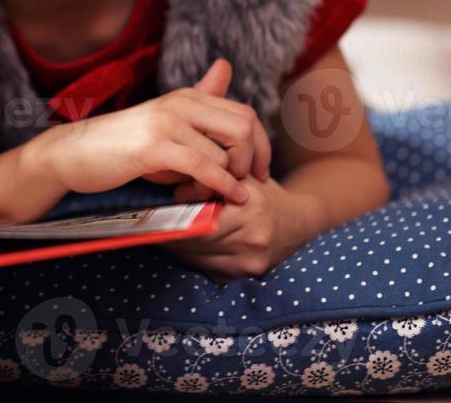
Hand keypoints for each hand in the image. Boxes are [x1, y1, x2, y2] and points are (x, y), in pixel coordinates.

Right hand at [40, 58, 271, 203]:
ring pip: (224, 153)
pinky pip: (203, 166)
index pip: (244, 114)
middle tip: (248, 184)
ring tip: (210, 195)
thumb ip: (199, 96)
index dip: (262, 145)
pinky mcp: (153, 148)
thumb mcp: (163, 118)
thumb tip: (225, 65)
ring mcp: (166, 124)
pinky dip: (222, 185)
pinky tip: (228, 197)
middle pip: (244, 127)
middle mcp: (179, 104)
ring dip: (227, 182)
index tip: (261, 172)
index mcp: (185, 97)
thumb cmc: (119, 143)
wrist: (71, 154)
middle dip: (254, 159)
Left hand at [161, 175, 317, 282]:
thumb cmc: (264, 194)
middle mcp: (252, 239)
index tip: (155, 213)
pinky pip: (207, 269)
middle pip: (194, 241)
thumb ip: (211, 176)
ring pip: (196, 258)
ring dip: (177, 247)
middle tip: (152, 224)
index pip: (198, 219)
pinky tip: (186, 246)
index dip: (175, 216)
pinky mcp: (247, 276)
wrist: (299, 221)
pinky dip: (193, 258)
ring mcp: (251, 262)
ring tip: (165, 233)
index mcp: (250, 209)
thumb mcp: (241, 176)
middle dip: (171, 233)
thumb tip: (172, 180)